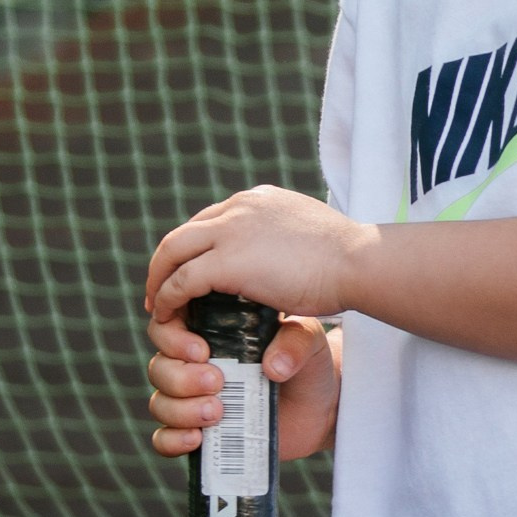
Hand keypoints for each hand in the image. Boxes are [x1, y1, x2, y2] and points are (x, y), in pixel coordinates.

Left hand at [143, 182, 374, 327]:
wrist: (359, 261)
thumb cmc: (349, 258)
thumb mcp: (311, 235)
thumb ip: (288, 240)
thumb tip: (289, 257)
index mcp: (258, 200)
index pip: (211, 220)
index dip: (195, 247)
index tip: (189, 270)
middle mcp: (238, 208)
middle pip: (184, 233)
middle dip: (166, 263)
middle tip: (160, 289)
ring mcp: (230, 231)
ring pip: (172, 252)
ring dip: (159, 280)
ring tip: (157, 307)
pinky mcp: (226, 261)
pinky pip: (182, 281)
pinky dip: (168, 298)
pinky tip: (168, 316)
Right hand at [144, 310, 341, 462]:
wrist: (322, 407)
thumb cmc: (308, 364)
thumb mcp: (308, 341)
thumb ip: (295, 342)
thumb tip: (273, 367)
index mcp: (209, 332)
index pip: (166, 326)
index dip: (173, 338)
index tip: (203, 351)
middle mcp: (193, 365)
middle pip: (158, 368)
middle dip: (181, 378)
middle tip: (217, 382)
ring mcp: (193, 401)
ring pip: (159, 403)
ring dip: (181, 410)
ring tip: (218, 412)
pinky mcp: (199, 433)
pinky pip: (165, 440)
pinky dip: (173, 440)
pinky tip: (197, 439)